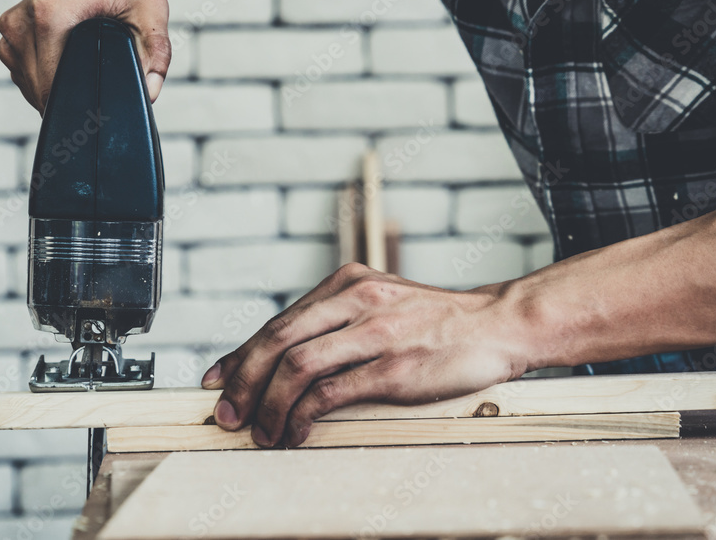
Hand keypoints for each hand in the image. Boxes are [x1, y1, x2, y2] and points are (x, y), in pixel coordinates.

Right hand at [0, 0, 170, 111]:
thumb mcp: (149, 6)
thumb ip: (156, 49)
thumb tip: (149, 91)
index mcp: (50, 14)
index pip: (54, 86)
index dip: (80, 103)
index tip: (101, 104)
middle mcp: (22, 23)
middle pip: (43, 91)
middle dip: (73, 97)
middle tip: (100, 81)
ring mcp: (10, 31)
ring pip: (32, 88)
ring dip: (59, 89)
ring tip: (84, 66)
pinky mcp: (8, 38)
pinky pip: (24, 76)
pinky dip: (46, 79)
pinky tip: (67, 63)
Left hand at [200, 263, 532, 446]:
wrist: (498, 324)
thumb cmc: (435, 321)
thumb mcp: (381, 303)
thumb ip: (337, 321)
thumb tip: (285, 357)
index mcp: (347, 283)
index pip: (279, 321)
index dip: (241, 354)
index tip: (217, 380)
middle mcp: (355, 300)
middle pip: (277, 341)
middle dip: (243, 382)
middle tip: (226, 414)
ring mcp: (375, 333)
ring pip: (297, 367)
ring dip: (268, 405)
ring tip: (259, 432)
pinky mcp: (393, 368)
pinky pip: (330, 393)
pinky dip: (303, 416)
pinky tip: (295, 432)